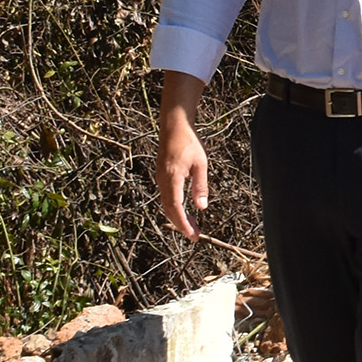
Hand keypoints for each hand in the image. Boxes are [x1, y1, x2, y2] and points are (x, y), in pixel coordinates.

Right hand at [157, 113, 209, 238]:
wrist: (174, 125)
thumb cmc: (189, 142)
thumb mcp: (201, 164)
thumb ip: (200, 186)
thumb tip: (201, 207)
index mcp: (172, 178)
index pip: (175, 208)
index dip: (183, 224)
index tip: (193, 235)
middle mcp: (162, 180)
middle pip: (169, 209)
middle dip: (181, 225)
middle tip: (195, 236)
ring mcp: (160, 178)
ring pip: (166, 204)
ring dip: (178, 217)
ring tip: (192, 227)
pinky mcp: (161, 176)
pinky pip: (166, 197)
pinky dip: (174, 208)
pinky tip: (184, 212)